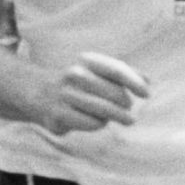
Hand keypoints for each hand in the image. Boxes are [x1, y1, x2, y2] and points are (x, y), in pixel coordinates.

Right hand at [33, 52, 149, 134]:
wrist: (35, 91)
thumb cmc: (75, 81)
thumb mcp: (95, 69)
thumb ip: (122, 73)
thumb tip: (148, 81)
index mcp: (86, 60)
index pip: (117, 70)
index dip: (135, 83)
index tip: (147, 94)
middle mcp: (75, 74)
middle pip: (115, 95)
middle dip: (126, 106)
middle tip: (128, 111)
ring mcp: (65, 95)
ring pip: (105, 112)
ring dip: (116, 116)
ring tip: (124, 119)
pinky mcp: (58, 114)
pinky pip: (91, 123)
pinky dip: (99, 124)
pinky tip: (96, 121)